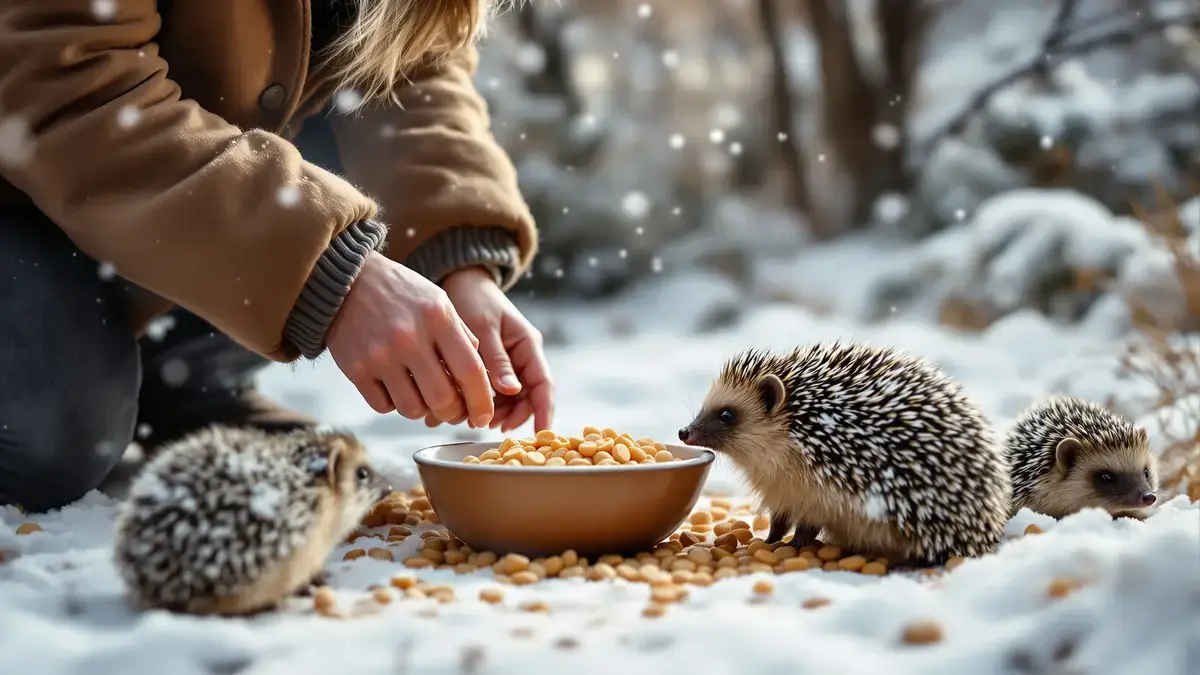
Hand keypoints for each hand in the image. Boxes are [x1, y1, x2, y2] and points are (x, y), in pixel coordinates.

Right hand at [327, 252, 494, 427]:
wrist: (347, 279)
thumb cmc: (401, 293)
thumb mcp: (439, 301)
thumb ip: (462, 337)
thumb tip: (480, 378)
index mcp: (438, 318)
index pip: (471, 372)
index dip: (482, 402)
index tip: (484, 418)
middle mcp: (409, 337)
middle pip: (442, 399)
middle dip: (453, 413)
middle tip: (453, 411)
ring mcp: (380, 355)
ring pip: (412, 409)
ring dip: (422, 409)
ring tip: (421, 392)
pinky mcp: (356, 369)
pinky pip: (384, 407)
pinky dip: (393, 404)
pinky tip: (395, 386)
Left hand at [438, 267, 553, 431]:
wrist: (459, 282)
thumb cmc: (473, 298)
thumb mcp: (483, 327)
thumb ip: (496, 359)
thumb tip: (511, 391)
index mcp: (528, 345)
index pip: (543, 385)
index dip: (543, 412)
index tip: (540, 436)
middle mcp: (522, 357)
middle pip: (526, 398)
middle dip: (510, 416)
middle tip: (486, 424)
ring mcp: (507, 363)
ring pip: (507, 399)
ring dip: (492, 411)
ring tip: (469, 417)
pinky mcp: (490, 367)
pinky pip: (490, 391)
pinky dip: (478, 401)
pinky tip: (459, 408)